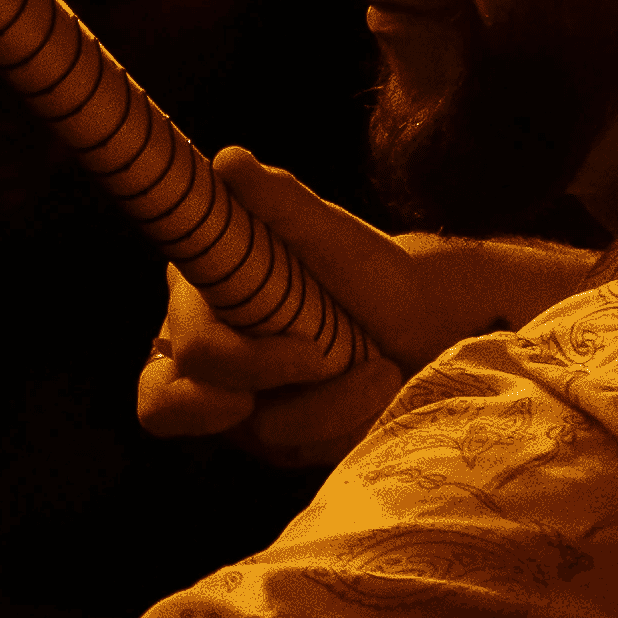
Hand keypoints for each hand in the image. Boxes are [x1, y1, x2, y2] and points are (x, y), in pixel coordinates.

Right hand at [130, 151, 596, 469]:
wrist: (436, 327)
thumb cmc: (380, 273)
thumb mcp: (337, 236)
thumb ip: (281, 204)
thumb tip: (228, 162)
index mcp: (205, 293)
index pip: (180, 346)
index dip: (220, 364)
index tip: (283, 365)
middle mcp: (206, 350)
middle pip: (192, 402)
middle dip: (285, 389)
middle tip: (340, 363)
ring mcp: (237, 400)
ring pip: (258, 436)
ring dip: (332, 409)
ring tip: (382, 373)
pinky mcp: (275, 435)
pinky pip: (291, 454)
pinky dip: (341, 429)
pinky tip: (373, 398)